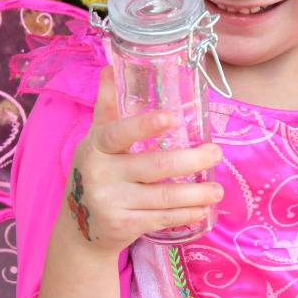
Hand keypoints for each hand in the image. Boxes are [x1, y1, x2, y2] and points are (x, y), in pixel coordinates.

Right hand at [64, 65, 222, 253]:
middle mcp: (100, 174)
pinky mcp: (123, 225)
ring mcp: (111, 202)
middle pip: (154, 166)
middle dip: (191, 161)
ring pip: (162, 197)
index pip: (118, 133)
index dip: (143, 126)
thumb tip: (110, 67)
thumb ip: (107, 106)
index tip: (170, 118)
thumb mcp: (96, 140)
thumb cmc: (96, 173)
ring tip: (218, 189)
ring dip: (196, 193)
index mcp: (96, 146)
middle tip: (216, 153)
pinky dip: (185, 214)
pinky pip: (161, 219)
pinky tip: (203, 209)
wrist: (79, 229)